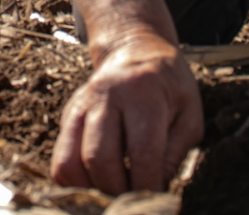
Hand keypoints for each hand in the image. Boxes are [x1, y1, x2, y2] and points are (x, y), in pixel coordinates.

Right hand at [51, 30, 203, 194]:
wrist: (136, 49)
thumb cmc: (169, 87)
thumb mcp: (188, 115)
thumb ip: (174, 153)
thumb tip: (156, 194)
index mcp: (143, 92)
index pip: (142, 153)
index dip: (149, 188)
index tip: (156, 204)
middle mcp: (106, 94)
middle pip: (99, 158)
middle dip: (118, 193)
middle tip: (134, 202)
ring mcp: (82, 103)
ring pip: (71, 161)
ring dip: (92, 191)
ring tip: (114, 195)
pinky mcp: (69, 114)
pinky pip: (60, 159)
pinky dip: (75, 182)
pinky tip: (98, 183)